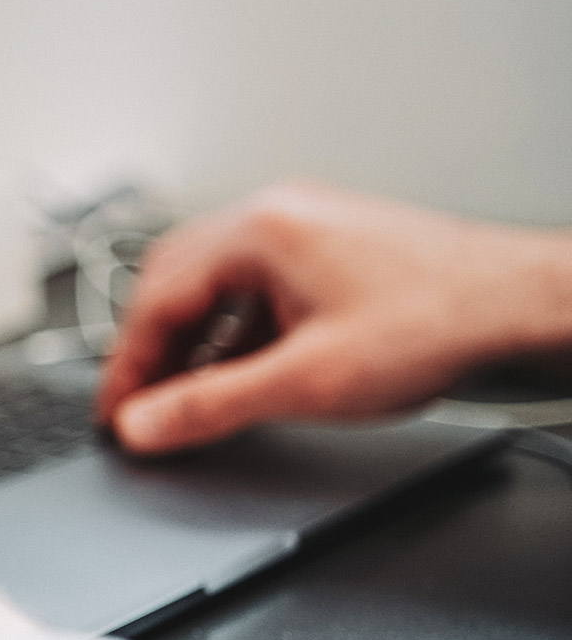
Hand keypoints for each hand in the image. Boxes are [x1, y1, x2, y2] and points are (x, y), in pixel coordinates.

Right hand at [97, 180, 571, 453]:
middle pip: (176, 282)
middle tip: (136, 405)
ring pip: (215, 284)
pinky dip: (233, 331)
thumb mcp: (307, 381)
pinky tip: (239, 372)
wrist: (526, 306)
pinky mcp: (329, 249)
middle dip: (150, 348)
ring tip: (182, 397)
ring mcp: (304, 227)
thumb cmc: (438, 323)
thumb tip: (145, 423)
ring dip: (192, 341)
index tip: (114, 412)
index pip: (158, 300)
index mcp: (258, 230)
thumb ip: (211, 405)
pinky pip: (255, 287)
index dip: (127, 366)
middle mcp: (275, 215)